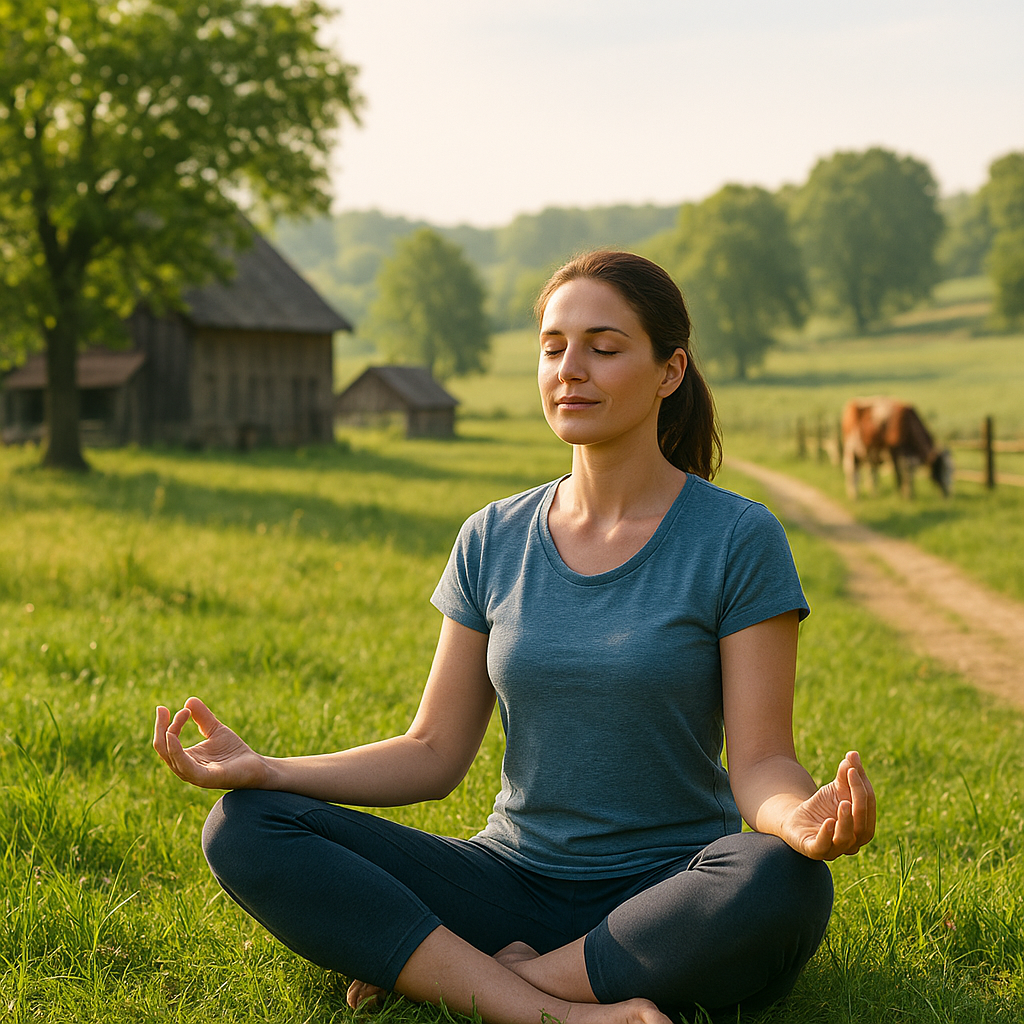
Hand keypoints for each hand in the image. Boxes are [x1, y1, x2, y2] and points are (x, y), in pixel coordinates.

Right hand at [153, 696, 270, 789]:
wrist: (255, 766)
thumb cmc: (233, 751)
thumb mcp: (215, 729)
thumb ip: (202, 717)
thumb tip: (188, 700)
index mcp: (185, 757)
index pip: (166, 740)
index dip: (166, 723)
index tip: (182, 708)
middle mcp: (185, 767)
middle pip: (162, 748)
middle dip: (160, 727)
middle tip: (162, 709)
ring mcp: (193, 774)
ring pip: (170, 756)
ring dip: (169, 736)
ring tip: (173, 720)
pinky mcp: (205, 778)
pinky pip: (185, 767)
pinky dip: (176, 752)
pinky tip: (173, 737)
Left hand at [781, 751, 874, 860]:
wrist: (796, 819)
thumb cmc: (822, 805)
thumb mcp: (834, 788)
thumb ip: (845, 774)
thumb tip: (853, 755)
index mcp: (862, 826)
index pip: (869, 808)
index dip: (863, 787)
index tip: (853, 767)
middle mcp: (852, 843)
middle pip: (862, 826)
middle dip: (859, 801)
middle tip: (851, 776)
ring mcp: (833, 849)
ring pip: (846, 839)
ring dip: (847, 821)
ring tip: (843, 802)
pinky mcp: (813, 851)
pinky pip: (822, 847)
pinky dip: (826, 835)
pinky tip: (828, 821)